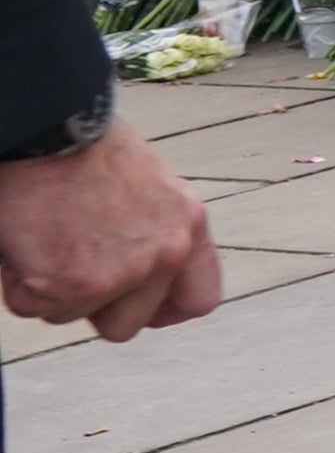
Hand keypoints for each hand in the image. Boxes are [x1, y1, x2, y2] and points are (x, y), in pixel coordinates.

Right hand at [0, 122, 221, 343]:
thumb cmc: (84, 147)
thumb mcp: (147, 186)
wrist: (47, 127)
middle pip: (125, 324)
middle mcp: (164, 255)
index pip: (198, 299)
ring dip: (48, 286)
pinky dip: (16, 281)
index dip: (161, 311)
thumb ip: (149, 230)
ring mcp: (118, 275)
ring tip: (43, 235)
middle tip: (64, 268)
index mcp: (188, 226)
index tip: (134, 308)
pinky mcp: (69, 285)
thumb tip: (129, 266)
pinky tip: (23, 239)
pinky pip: (31, 306)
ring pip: (69, 314)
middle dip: (89, 307)